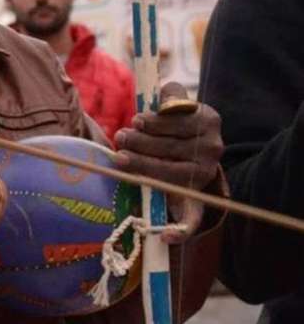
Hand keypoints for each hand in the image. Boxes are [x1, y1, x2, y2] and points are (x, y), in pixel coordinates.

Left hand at [113, 82, 223, 243]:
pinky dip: (179, 231)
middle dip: (141, 143)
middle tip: (120, 137)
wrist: (197, 152)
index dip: (156, 123)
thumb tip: (162, 97)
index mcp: (208, 120)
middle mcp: (212, 149)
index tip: (136, 121)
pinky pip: (192, 219)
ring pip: (171, 174)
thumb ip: (170, 96)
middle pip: (172, 148)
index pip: (180, 121)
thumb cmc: (176, 122)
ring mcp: (205, 176)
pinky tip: (164, 236)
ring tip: (120, 158)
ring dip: (143, 167)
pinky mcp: (198, 201)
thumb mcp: (177, 103)